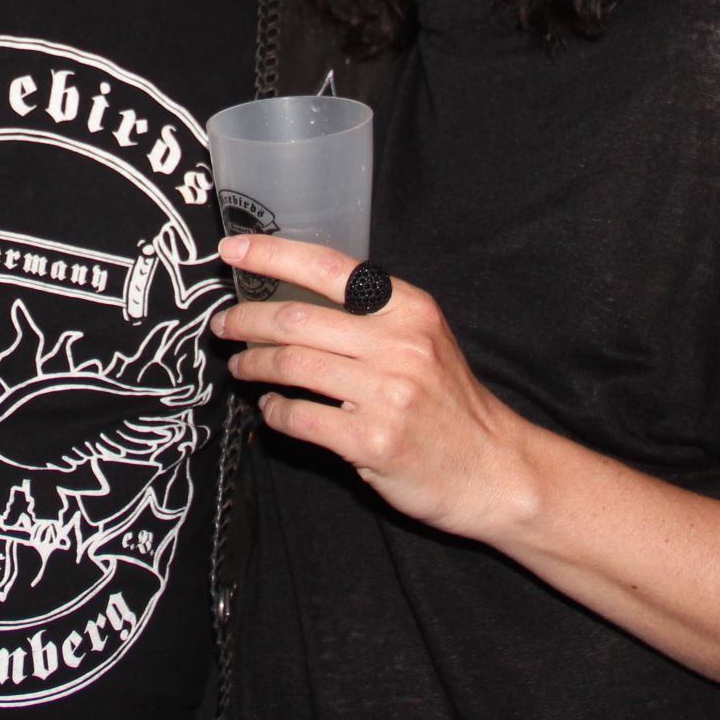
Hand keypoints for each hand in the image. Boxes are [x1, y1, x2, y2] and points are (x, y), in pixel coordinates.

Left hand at [212, 234, 532, 538]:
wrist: (494, 468)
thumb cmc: (450, 402)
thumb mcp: (425, 338)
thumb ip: (372, 315)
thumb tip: (295, 295)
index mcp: (410, 309)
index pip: (329, 267)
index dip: (273, 255)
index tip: (234, 251)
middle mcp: (399, 345)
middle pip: (296, 319)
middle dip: (246, 319)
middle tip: (224, 324)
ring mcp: (387, 395)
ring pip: (291, 366)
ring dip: (254, 364)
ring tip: (243, 366)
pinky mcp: (372, 442)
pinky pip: (299, 417)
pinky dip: (275, 410)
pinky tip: (273, 407)